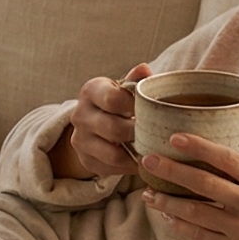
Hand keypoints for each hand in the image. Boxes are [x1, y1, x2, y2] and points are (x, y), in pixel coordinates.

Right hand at [51, 65, 150, 180]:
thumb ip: (135, 80)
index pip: (113, 99)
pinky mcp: (85, 160)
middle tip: (158, 135)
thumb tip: (145, 69)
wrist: (93, 121)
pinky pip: (111, 169)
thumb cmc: (116, 100)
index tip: (152, 109)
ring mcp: (80, 140)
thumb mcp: (123, 87)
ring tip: (154, 151)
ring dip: (135, 155)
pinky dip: (129, 167)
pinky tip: (143, 161)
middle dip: (139, 134)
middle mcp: (79, 115)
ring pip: (112, 155)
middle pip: (114, 129)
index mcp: (91, 91)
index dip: (135, 106)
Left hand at [143, 132, 238, 239]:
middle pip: (204, 183)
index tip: (175, 137)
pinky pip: (199, 236)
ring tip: (147, 193)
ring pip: (196, 212)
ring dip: (168, 201)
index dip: (199, 146)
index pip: (227, 158)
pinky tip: (166, 216)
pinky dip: (180, 225)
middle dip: (172, 170)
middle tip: (148, 160)